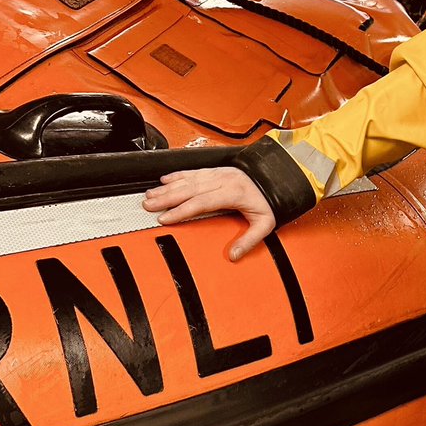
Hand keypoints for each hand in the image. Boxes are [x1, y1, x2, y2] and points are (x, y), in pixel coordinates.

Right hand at [143, 167, 275, 260]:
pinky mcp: (216, 170)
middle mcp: (223, 180)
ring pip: (188, 179)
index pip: (201, 202)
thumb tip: (234, 255)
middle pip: (189, 189)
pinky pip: (193, 171)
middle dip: (166, 197)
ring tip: (150, 195)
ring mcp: (218, 173)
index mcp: (233, 192)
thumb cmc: (269, 200)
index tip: (165, 218)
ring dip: (167, 187)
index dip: (181, 210)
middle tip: (148, 206)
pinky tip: (165, 179)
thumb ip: (250, 240)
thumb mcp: (266, 223)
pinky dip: (177, 175)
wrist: (277, 177)